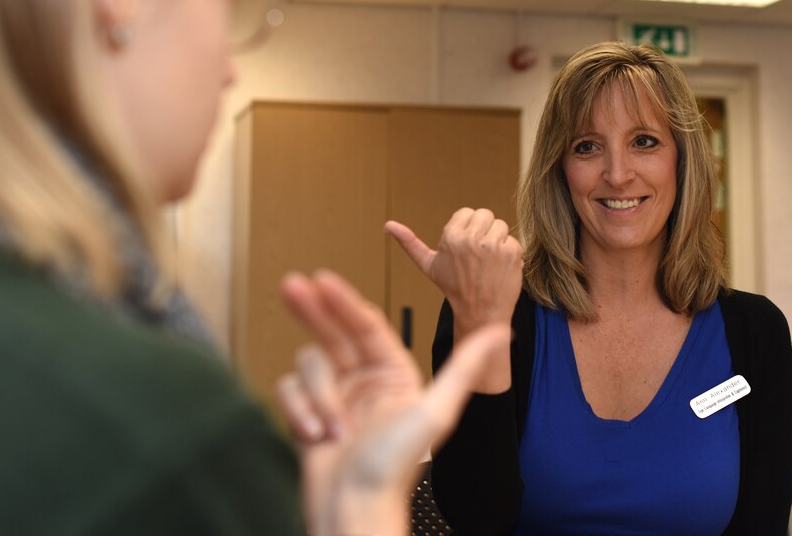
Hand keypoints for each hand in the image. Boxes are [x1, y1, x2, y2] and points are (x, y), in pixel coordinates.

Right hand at [275, 269, 509, 535]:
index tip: (322, 280)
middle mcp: (364, 380)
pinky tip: (316, 436)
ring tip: (331, 428)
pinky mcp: (309, 413)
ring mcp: (335, 396)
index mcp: (394, 373)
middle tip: (290, 285)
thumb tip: (501, 332)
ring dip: (316, 396)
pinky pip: (290, 390)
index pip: (365, 325)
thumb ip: (464, 368)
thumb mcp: (434, 413)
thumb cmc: (394, 468)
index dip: (343, 301)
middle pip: (332, 332)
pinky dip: (298, 412)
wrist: (355, 512)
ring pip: (309, 364)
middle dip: (311, 311)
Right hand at [385, 208, 522, 331]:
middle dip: (483, 231)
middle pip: (485, 215)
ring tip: (489, 262)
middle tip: (478, 255)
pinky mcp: (511, 253)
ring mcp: (493, 245)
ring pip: (500, 226)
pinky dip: (510, 253)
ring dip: (497, 241)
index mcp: (451, 237)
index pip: (467, 212)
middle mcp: (472, 238)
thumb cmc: (454, 288)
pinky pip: (513, 240)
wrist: (480, 313)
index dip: (467, 229)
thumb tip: (387, 225)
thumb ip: (409, 243)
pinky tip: (500, 268)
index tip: (465, 249)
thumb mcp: (428, 265)